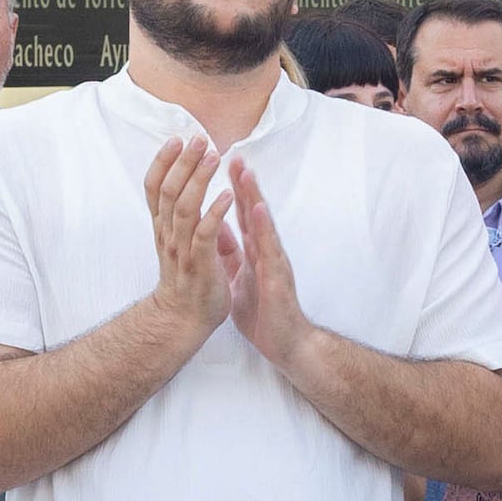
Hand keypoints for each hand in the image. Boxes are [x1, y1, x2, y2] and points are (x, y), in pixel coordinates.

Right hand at [139, 130, 232, 339]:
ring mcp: (182, 249)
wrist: (183, 318)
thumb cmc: (184, 277)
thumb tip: (181, 183)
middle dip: (183, 162)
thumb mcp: (173, 240)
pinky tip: (227, 195)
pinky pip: (205, 235)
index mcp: (162, 227)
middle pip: (169, 191)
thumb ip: (175, 213)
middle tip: (198, 139)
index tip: (176, 139)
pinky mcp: (200, 264)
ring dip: (199, 180)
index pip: (154, 187)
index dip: (163, 161)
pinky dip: (215, 213)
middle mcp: (167, 235)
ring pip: (184, 208)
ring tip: (213, 157)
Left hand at [221, 157, 308, 363]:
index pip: (243, 216)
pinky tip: (258, 210)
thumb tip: (216, 231)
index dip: (234, 192)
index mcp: (255, 252)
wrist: (285, 344)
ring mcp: (274, 262)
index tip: (224, 165)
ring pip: (263, 224)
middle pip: (254, 212)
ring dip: (255, 197)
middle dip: (244, 185)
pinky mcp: (278, 278)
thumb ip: (230, 255)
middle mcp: (266, 252)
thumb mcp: (238, 278)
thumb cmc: (264, 313)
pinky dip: (264, 228)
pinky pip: (269, 249)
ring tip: (246, 173)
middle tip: (234, 156)